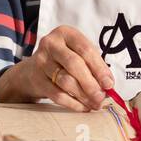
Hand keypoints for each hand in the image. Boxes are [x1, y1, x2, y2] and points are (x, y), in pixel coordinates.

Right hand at [0, 25, 114, 110]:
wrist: (31, 71)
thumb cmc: (61, 61)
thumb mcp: (76, 54)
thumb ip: (93, 66)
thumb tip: (108, 85)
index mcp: (65, 33)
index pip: (85, 49)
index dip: (99, 68)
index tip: (109, 83)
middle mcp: (51, 44)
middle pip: (74, 64)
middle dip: (91, 83)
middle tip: (101, 97)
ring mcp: (41, 61)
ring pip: (66, 81)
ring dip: (83, 95)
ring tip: (94, 103)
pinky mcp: (36, 79)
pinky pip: (57, 95)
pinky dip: (72, 103)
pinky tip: (82, 107)